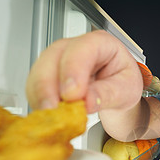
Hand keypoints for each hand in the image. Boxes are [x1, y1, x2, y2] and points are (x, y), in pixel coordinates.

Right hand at [26, 30, 142, 113]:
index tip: (71, 94)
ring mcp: (58, 59)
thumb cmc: (123, 83)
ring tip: (51, 116)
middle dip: (49, 85)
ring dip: (40, 96)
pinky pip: (34, 86)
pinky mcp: (47, 75)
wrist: (116, 91)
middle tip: (55, 110)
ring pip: (39, 71)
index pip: (82, 49)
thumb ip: (107, 94)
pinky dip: (38, 102)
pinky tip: (47, 115)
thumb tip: (87, 102)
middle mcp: (75, 47)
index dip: (73, 70)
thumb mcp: (125, 90)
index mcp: (101, 43)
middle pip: (53, 57)